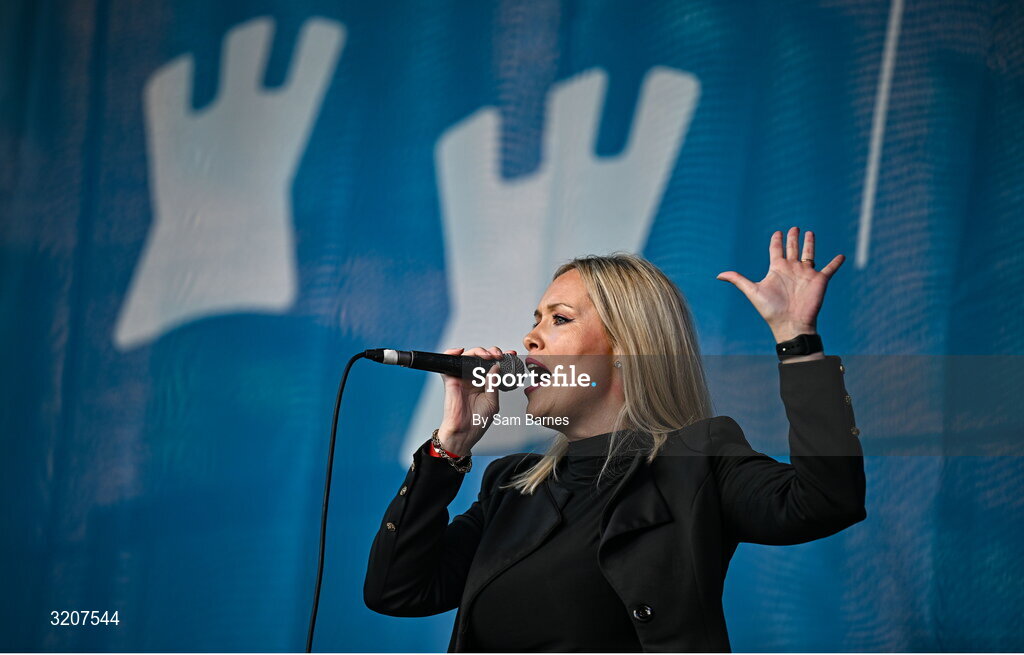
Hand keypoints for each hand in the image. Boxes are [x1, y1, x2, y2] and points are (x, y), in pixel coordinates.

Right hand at [436, 346, 512, 455]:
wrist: (465, 433)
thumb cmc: (478, 421)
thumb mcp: (493, 402)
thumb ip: (494, 384)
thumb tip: (495, 367)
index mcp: (485, 383)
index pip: (493, 365)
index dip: (502, 358)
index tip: (512, 355)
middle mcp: (473, 378)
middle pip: (481, 357)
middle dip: (492, 352)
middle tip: (499, 355)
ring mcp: (462, 377)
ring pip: (468, 356)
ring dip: (478, 351)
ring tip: (487, 356)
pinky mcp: (451, 379)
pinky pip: (449, 361)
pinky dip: (452, 352)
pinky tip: (461, 352)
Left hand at [716, 227, 843, 341]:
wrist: (790, 323)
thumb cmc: (770, 309)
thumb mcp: (752, 291)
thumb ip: (738, 280)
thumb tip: (718, 275)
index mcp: (777, 269)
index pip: (776, 250)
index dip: (776, 240)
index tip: (777, 232)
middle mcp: (792, 269)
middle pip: (793, 248)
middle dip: (793, 238)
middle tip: (794, 227)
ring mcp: (806, 274)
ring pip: (810, 253)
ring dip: (810, 243)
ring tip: (810, 232)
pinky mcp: (820, 280)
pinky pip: (830, 268)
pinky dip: (836, 262)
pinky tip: (841, 256)